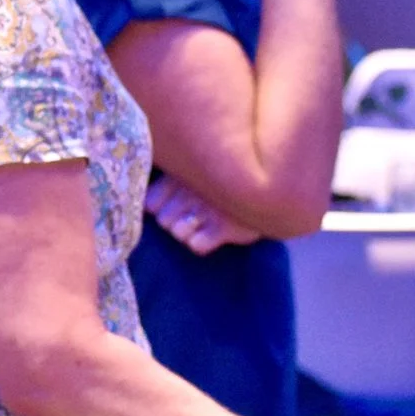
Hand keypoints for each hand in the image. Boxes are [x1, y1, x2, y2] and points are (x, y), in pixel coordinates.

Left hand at [144, 174, 259, 254]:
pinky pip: (196, 246)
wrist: (269, 184)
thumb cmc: (225, 179)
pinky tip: (212, 234)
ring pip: (178, 233)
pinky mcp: (225, 227)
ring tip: (204, 223)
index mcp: (182, 174)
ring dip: (188, 233)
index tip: (173, 203)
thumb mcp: (196, 169)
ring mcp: (208, 209)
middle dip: (175, 221)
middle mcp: (192, 191)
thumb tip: (146, 204)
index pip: (151, 203)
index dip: (160, 208)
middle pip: (164, 221)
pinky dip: (201, 243)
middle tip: (193, 214)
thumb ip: (171, 180)